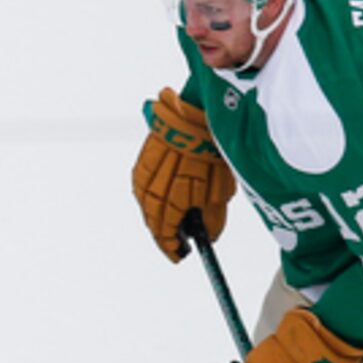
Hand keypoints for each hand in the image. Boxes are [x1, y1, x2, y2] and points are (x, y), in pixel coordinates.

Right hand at [133, 88, 234, 261]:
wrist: (200, 109)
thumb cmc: (215, 146)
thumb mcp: (222, 185)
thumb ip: (213, 214)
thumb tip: (208, 235)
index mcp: (178, 188)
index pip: (167, 226)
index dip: (171, 244)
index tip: (179, 254)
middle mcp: (157, 181)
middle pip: (153, 217)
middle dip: (163, 235)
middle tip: (173, 245)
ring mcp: (147, 169)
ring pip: (145, 204)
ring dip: (154, 218)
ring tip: (165, 228)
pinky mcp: (143, 158)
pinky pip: (141, 186)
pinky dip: (148, 199)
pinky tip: (155, 205)